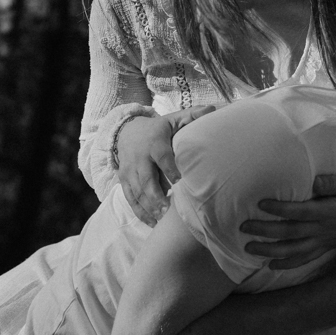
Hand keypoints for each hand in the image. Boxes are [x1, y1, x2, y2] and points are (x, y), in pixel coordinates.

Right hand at [115, 105, 216, 225]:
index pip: (161, 157)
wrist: (127, 131)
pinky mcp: (123, 181)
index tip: (180, 183)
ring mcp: (129, 171)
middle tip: (169, 210)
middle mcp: (139, 158)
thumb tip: (212, 110)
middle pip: (146, 179)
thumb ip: (192, 116)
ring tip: (162, 221)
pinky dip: (140, 212)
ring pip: (137, 192)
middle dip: (157, 195)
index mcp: (154, 142)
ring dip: (149, 207)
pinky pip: (130, 199)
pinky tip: (152, 224)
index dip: (170, 169)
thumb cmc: (159, 129)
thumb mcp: (174, 119)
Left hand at [241, 173, 335, 268]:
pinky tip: (271, 264)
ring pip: (294, 249)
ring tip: (249, 248)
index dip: (279, 208)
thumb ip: (335, 182)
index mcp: (331, 212)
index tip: (260, 203)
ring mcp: (326, 240)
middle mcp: (325, 229)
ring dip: (270, 250)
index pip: (299, 211)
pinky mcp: (329, 246)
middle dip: (265, 231)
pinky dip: (287, 263)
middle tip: (243, 228)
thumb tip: (314, 181)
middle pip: (290, 232)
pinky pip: (306, 258)